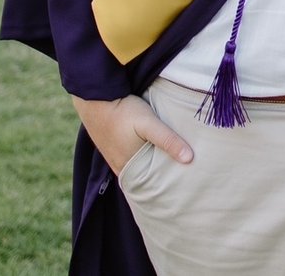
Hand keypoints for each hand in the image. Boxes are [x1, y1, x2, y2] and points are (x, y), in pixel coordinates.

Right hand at [72, 94, 193, 175]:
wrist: (95, 98)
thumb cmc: (124, 111)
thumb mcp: (149, 123)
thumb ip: (168, 140)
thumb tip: (189, 159)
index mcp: (128, 168)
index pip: (150, 185)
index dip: (165, 184)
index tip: (182, 184)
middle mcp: (119, 167)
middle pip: (144, 177)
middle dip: (159, 177)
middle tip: (180, 177)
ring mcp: (113, 158)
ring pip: (136, 168)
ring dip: (149, 167)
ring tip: (168, 166)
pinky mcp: (110, 147)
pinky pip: (128, 160)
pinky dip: (139, 160)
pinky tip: (148, 153)